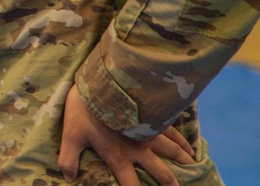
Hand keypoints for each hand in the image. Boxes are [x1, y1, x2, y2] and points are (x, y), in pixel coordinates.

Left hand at [58, 84, 194, 185]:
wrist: (99, 84)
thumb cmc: (83, 111)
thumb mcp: (71, 135)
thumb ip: (69, 158)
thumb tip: (66, 176)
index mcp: (118, 157)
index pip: (130, 184)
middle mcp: (138, 149)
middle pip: (161, 172)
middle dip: (170, 184)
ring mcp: (148, 133)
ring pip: (173, 152)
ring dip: (184, 162)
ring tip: (193, 169)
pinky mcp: (152, 117)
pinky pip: (173, 132)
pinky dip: (184, 141)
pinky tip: (191, 147)